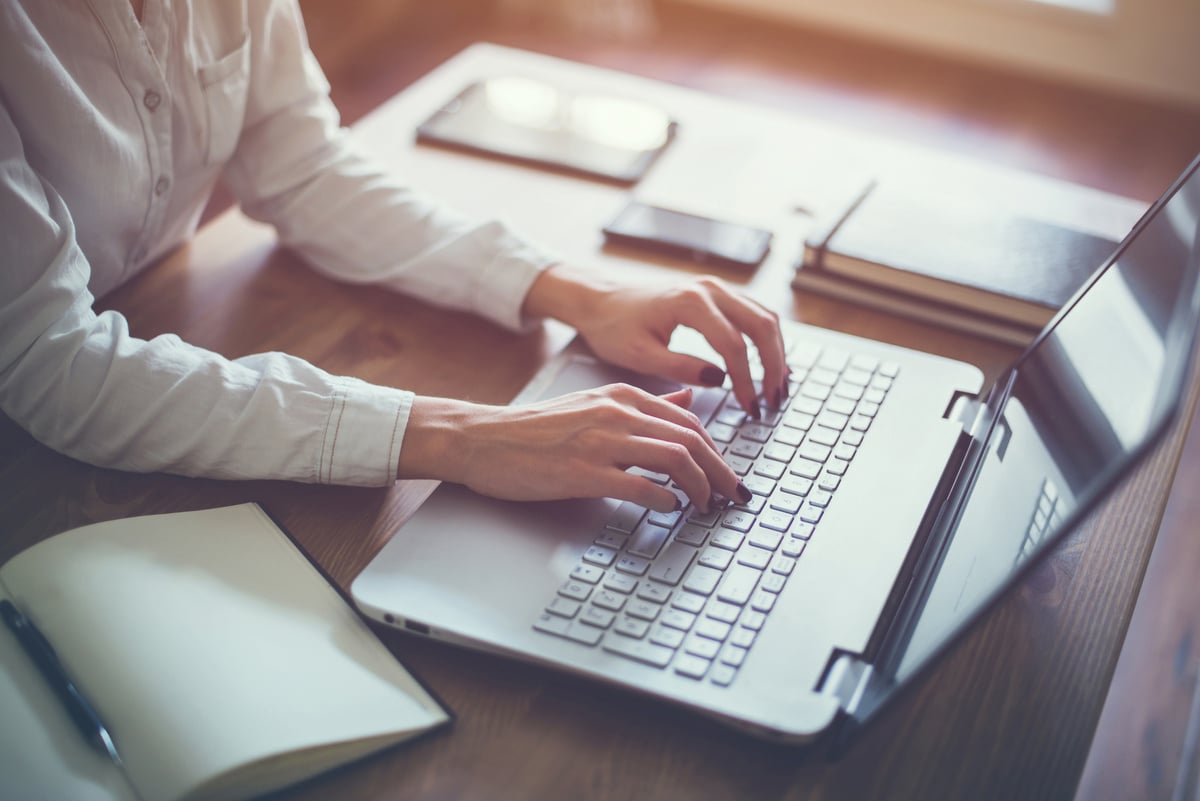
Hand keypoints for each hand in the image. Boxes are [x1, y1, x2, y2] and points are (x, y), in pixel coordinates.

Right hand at [398, 387, 751, 512]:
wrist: (484, 438)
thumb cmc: (536, 429)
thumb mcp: (594, 404)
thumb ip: (643, 405)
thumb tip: (688, 400)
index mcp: (622, 396)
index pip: (690, 420)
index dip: (717, 451)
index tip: (727, 475)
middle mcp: (617, 413)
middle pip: (691, 439)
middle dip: (720, 472)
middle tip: (733, 496)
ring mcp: (600, 441)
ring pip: (674, 459)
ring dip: (700, 487)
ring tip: (707, 506)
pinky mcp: (583, 471)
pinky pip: (640, 485)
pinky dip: (665, 499)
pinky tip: (670, 509)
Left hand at [522, 265, 788, 415]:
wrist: (600, 300)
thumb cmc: (613, 327)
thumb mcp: (639, 355)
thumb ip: (679, 367)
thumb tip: (720, 380)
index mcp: (690, 302)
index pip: (734, 345)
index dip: (746, 381)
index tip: (749, 408)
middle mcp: (710, 288)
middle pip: (761, 326)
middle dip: (772, 366)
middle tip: (773, 401)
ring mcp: (716, 288)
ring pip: (764, 317)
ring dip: (775, 352)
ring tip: (777, 388)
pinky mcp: (717, 295)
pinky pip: (754, 314)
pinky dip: (766, 340)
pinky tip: (769, 365)